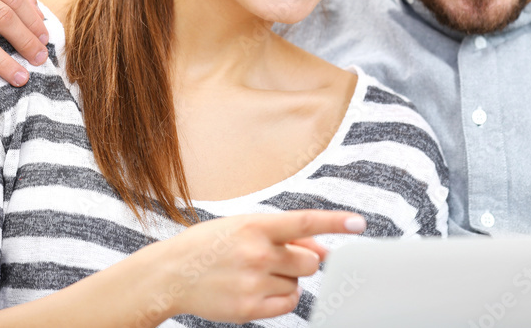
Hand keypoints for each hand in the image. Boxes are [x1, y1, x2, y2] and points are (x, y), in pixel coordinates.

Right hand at [159, 210, 366, 323]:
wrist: (171, 273)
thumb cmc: (214, 244)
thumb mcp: (246, 226)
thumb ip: (286, 235)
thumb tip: (325, 252)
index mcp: (256, 225)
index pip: (304, 221)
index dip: (335, 222)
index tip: (359, 223)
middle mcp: (256, 253)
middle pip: (310, 263)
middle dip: (303, 262)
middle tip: (278, 260)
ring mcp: (252, 282)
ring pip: (299, 285)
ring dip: (287, 280)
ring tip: (256, 274)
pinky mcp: (248, 308)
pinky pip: (288, 305)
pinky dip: (281, 299)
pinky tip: (258, 289)